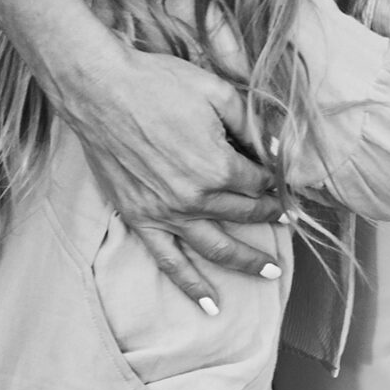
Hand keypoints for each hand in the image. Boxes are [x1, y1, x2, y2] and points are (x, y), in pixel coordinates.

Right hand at [57, 41, 282, 312]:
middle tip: (288, 220)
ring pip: (217, 248)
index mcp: (219, 166)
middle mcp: (196, 197)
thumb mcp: (216, 91)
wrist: (101, 89)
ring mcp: (167, 213)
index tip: (284, 181)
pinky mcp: (141, 219)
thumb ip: (251, 123)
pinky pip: (170, 262)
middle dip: (270, 216)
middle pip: (244, 214)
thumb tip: (278, 147)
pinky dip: (191, 285)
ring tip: (271, 271)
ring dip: (248, 261)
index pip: (259, 183)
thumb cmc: (158, 83)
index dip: (275, 181)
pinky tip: (210, 305)